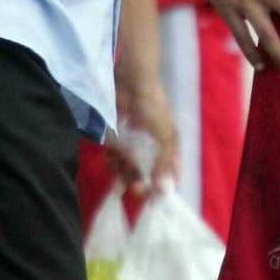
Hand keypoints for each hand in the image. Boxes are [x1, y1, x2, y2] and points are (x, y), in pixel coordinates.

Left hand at [108, 75, 178, 194]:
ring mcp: (132, 145)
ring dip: (124, 174)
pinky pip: (113, 159)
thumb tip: (162, 187)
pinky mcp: (116, 141)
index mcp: (168, 148)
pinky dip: (112, 163)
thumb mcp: (165, 135)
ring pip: (128, 169)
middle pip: (146, 175)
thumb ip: (164, 161)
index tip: (155, 195)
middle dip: (141, 183)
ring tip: (121, 172)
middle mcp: (151, 149)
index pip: (168, 174)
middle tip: (136, 187)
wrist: (130, 83)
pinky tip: (110, 161)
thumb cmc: (153, 107)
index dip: (162, 186)